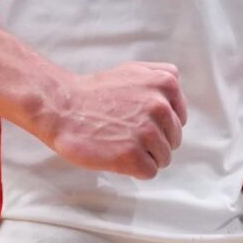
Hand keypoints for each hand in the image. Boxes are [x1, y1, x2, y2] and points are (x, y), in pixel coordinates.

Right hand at [33, 62, 185, 178]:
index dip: (161, 125)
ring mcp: (147, 131)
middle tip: (128, 136)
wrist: (62, 108)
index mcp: (165, 83)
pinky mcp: (132, 154)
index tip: (141, 124)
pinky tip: (119, 157)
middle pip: (174, 138)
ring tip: (122, 146)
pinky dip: (136, 170)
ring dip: (145, 157)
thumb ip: (160, 77)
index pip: (180, 117)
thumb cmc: (95, 92)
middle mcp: (160, 106)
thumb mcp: (133, 70)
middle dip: (155, 141)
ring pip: (164, 157)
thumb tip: (177, 96)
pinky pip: (150, 171)